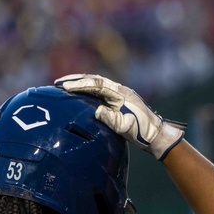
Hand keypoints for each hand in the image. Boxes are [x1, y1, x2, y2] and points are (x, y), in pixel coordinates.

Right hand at [55, 74, 185, 159]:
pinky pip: (99, 90)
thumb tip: (96, 110)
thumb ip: (110, 118)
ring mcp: (119, 94)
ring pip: (96, 83)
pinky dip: (86, 89)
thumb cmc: (141, 131)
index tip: (64, 87)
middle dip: (76, 80)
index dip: (79, 85)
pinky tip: (77, 93)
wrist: (155, 134)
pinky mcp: (117, 100)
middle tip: (58, 82)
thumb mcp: (124, 127)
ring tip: (64, 86)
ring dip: (80, 83)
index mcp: (121, 94)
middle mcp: (119, 90)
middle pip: (94, 80)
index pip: (97, 85)